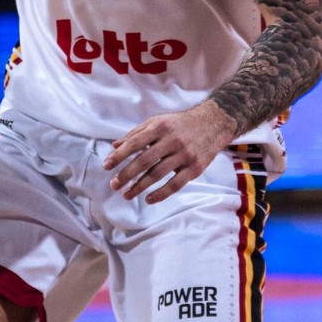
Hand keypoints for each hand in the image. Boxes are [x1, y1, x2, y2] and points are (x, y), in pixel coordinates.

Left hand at [104, 101, 233, 204]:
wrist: (214, 123)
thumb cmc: (180, 124)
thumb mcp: (158, 122)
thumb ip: (136, 133)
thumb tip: (114, 146)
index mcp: (160, 127)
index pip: (135, 143)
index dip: (119, 156)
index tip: (106, 166)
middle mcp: (172, 140)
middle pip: (144, 161)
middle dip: (126, 174)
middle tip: (114, 185)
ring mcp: (185, 155)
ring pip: (158, 174)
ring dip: (139, 187)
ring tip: (127, 195)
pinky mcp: (195, 168)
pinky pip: (175, 184)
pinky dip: (161, 194)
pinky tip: (148, 199)